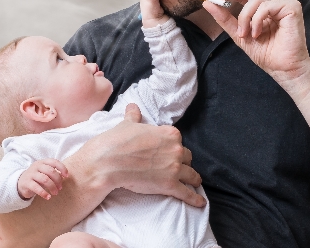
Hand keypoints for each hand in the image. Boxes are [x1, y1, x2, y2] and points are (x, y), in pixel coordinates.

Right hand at [17, 159, 68, 200]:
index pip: (54, 162)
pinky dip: (44, 193)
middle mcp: (36, 166)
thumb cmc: (37, 177)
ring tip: (55, 193)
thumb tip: (64, 176)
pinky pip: (37, 188)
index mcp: (42, 162)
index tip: (67, 176)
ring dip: (52, 187)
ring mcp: (31, 174)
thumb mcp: (44, 172)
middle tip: (60, 188)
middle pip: (51, 171)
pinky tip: (48, 197)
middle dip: (58, 180)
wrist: (20, 182)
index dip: (62, 168)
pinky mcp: (27, 183)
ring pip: (45, 179)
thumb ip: (53, 173)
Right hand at [83, 103, 205, 206]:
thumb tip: (132, 107)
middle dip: (183, 162)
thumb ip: (134, 116)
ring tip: (195, 182)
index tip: (170, 153)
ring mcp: (174, 168)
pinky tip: (200, 202)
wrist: (109, 162)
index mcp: (169, 134)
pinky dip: (195, 199)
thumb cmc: (117, 142)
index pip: (178, 141)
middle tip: (178, 167)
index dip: (173, 148)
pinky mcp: (170, 185)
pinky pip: (187, 192)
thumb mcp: (127, 125)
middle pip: (186, 157)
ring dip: (193, 178)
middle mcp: (176, 149)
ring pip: (191, 174)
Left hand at [202, 0, 309, 91]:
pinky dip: (256, 20)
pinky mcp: (292, 8)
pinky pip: (266, 5)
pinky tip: (257, 33)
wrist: (283, 69)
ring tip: (245, 33)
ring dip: (244, 16)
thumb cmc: (266, 54)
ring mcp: (285, 3)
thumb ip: (225, 18)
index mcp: (264, 5)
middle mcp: (275, 0)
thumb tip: (207, 2)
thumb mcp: (239, 34)